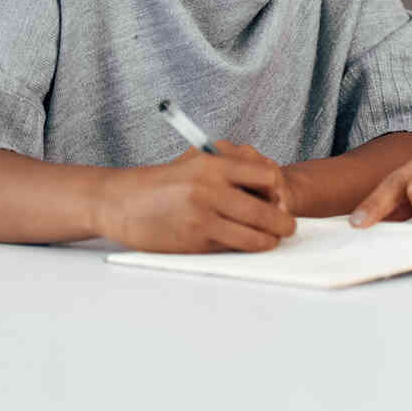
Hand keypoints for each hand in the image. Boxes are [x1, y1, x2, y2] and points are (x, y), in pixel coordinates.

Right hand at [94, 144, 296, 252]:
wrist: (122, 202)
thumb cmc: (161, 183)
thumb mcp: (193, 163)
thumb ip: (227, 168)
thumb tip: (267, 184)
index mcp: (212, 164)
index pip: (264, 175)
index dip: (277, 189)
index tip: (279, 196)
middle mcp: (210, 189)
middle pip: (265, 210)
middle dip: (283, 222)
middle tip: (289, 226)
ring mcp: (203, 217)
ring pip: (254, 235)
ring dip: (270, 240)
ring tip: (274, 240)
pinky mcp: (196, 241)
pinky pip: (233, 247)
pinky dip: (246, 248)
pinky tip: (249, 245)